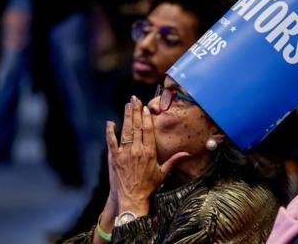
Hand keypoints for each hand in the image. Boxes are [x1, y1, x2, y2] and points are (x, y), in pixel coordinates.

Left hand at [106, 96, 189, 214]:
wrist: (132, 199)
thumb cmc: (148, 186)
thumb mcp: (163, 173)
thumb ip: (174, 160)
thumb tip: (187, 153)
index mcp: (149, 152)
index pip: (148, 130)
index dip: (146, 117)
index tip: (145, 107)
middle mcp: (137, 150)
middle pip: (136, 126)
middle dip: (135, 111)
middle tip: (135, 99)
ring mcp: (124, 153)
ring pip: (125, 131)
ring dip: (126, 116)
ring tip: (127, 105)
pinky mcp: (114, 158)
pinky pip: (111, 142)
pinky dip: (110, 131)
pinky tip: (110, 122)